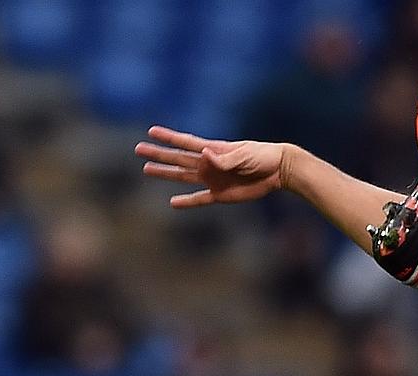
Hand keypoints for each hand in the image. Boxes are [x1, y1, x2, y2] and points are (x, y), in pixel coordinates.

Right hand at [135, 126, 287, 206]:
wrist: (278, 170)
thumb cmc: (262, 157)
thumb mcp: (244, 156)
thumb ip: (223, 159)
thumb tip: (204, 155)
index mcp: (213, 150)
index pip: (185, 142)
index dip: (168, 137)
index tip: (151, 131)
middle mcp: (208, 164)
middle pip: (178, 158)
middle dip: (159, 154)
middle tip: (138, 150)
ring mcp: (213, 179)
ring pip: (183, 176)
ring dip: (166, 174)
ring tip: (146, 170)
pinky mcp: (221, 195)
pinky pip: (200, 199)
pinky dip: (187, 202)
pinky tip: (173, 203)